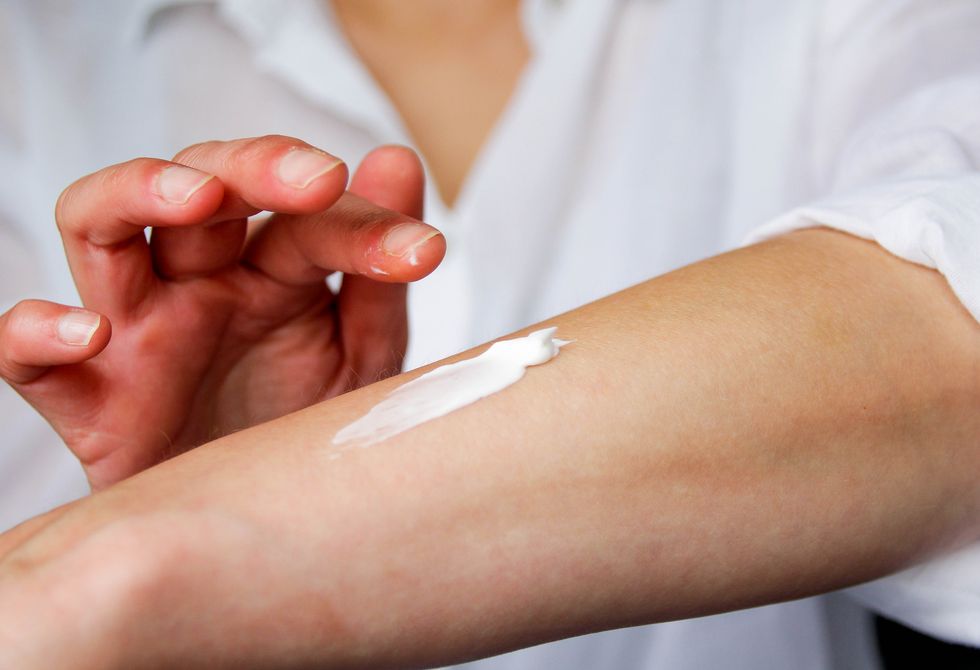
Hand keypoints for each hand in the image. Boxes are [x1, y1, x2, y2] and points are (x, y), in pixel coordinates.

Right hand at [0, 137, 444, 487]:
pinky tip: (89, 334)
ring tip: (198, 199)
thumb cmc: (299, 436)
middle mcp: (198, 284)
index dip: (362, 221)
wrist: (254, 537)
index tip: (421, 252)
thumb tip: (397, 159)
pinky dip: (36, 332)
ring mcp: (136, 331)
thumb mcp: (359, 360)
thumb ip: (376, 274)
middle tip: (316, 180)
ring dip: (138, 193)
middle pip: (198, 182)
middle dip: (254, 167)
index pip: (304, 215)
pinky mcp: (86, 397)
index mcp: (270, 272)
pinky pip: (22, 351)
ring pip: (98, 224)